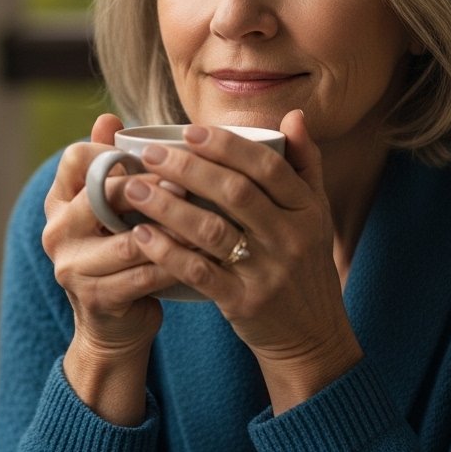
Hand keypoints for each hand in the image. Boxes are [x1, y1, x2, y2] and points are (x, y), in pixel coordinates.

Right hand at [42, 113, 178, 423]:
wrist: (115, 324)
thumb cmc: (122, 253)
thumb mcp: (113, 209)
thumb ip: (113, 167)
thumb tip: (107, 117)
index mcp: (59, 201)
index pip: (76, 158)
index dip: (115, 151)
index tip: (153, 154)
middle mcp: (57, 231)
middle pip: (102, 196)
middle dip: (151, 187)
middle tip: (191, 179)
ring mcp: (72, 267)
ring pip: (129, 240)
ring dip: (173, 227)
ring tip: (209, 215)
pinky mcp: (96, 298)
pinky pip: (143, 275)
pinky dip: (177, 262)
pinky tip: (206, 252)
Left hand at [123, 110, 362, 411]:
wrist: (313, 335)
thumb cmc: (306, 267)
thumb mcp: (317, 216)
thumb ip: (306, 164)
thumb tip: (293, 115)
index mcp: (308, 210)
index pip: (267, 167)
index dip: (226, 146)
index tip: (189, 131)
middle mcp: (291, 238)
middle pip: (235, 193)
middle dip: (187, 168)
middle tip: (148, 153)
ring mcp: (268, 271)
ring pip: (212, 230)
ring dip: (168, 206)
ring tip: (133, 188)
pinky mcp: (244, 302)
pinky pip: (200, 272)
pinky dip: (168, 252)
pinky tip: (142, 234)